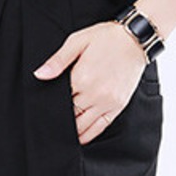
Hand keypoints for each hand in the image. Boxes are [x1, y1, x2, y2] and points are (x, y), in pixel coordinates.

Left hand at [33, 21, 146, 144]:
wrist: (135, 39)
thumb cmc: (106, 38)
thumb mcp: (77, 41)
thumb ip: (57, 60)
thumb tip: (39, 74)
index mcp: (81, 78)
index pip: (59, 100)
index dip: (50, 105)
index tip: (43, 108)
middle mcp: (94, 94)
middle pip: (69, 115)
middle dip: (60, 118)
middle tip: (49, 122)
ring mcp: (107, 102)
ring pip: (83, 125)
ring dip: (72, 130)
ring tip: (62, 133)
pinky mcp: (117, 107)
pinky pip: (100, 127)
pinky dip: (88, 135)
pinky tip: (80, 137)